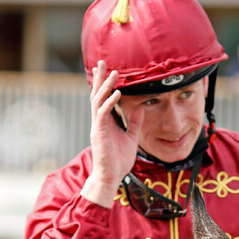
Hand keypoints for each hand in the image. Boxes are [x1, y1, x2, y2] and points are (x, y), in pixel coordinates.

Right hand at [81, 60, 144, 207]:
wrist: (111, 177)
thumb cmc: (118, 160)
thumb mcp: (131, 138)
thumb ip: (134, 123)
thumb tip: (140, 108)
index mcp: (106, 121)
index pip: (104, 98)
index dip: (105, 84)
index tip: (108, 70)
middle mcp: (99, 121)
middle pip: (97, 95)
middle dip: (100, 78)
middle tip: (102, 62)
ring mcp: (98, 126)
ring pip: (98, 101)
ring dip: (105, 86)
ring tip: (113, 73)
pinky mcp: (99, 133)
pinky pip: (103, 114)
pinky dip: (110, 102)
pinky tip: (117, 94)